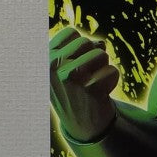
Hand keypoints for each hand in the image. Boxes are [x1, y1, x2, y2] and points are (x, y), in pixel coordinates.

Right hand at [49, 27, 119, 141]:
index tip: (75, 63)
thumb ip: (79, 48)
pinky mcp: (89, 89)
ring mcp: (70, 78)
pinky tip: (100, 92)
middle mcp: (53, 67)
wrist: (81, 123)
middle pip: (87, 42)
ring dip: (103, 67)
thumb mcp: (66, 66)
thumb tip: (101, 44)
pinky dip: (111, 80)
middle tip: (87, 76)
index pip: (71, 33)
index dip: (80, 46)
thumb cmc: (75, 89)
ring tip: (93, 83)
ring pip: (101, 54)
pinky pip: (112, 71)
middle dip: (94, 56)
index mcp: (44, 59)